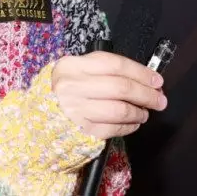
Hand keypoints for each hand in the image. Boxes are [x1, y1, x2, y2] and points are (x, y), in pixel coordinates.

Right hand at [52, 51, 167, 139]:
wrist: (36, 123)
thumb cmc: (63, 95)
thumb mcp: (76, 74)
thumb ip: (104, 72)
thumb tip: (144, 77)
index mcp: (71, 66)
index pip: (114, 64)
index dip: (140, 72)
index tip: (156, 79)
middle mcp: (71, 86)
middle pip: (120, 87)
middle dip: (146, 94)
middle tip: (160, 99)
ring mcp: (75, 110)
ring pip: (120, 109)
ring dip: (139, 112)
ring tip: (145, 113)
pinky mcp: (80, 131)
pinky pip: (113, 128)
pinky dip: (129, 126)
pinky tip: (134, 123)